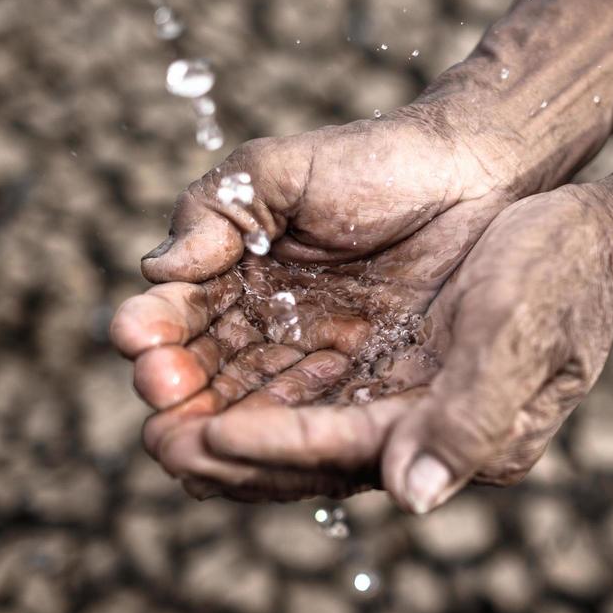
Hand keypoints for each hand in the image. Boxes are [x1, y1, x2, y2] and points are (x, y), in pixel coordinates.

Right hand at [110, 104, 528, 499]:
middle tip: (158, 401)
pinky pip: (327, 430)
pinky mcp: (374, 394)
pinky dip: (291, 446)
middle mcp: (271, 336)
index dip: (154, 332)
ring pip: (257, 418)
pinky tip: (265, 450)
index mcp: (237, 283)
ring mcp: (322, 370)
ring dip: (221, 435)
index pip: (181, 320)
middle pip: (208, 384)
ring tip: (193, 444)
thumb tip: (157, 269)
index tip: (137, 339)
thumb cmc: (377, 162)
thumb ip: (217, 213)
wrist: (475, 176)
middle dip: (176, 396)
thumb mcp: (280, 173)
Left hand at [175, 184, 612, 511]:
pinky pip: (312, 392)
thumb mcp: (520, 338)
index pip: (342, 452)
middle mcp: (421, 431)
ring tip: (163, 414)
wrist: (588, 236)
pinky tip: (213, 378)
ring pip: (299, 426)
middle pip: (307, 457)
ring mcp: (405, 398)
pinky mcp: (394, 365)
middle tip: (155, 441)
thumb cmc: (561, 278)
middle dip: (230, 452)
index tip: (200, 437)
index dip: (271, 447)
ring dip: (230, 422)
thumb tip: (410, 499)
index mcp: (454, 434)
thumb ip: (468, 421)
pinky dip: (259, 389)